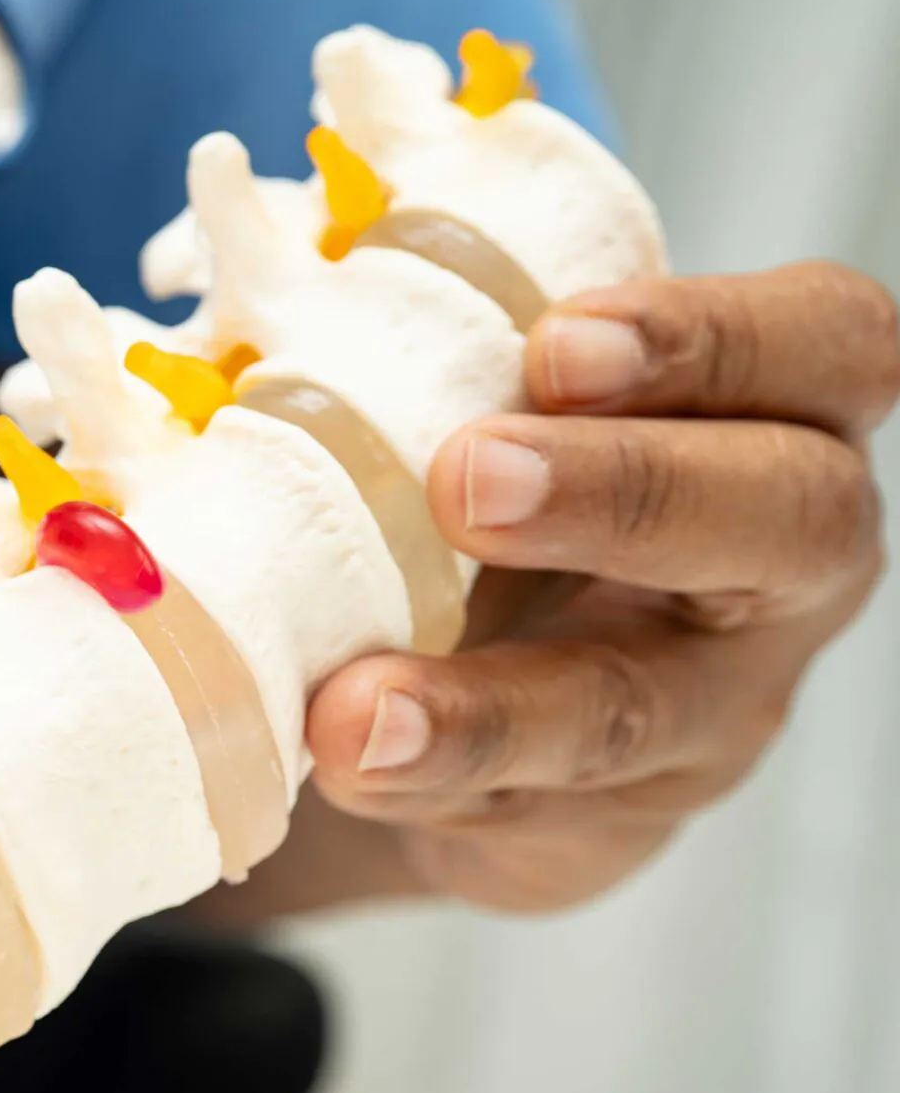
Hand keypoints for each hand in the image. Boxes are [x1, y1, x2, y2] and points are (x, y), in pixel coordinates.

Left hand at [289, 261, 896, 914]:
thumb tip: (269, 270)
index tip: (557, 338)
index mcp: (775, 412)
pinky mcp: (608, 822)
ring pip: (635, 707)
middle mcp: (779, 562)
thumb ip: (445, 343)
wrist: (458, 689)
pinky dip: (422, 786)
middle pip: (786, 517)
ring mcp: (708, 707)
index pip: (822, 343)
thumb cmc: (484, 481)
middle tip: (468, 479)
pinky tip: (335, 761)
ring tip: (356, 708)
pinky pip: (531, 814)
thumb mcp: (490, 399)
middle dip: (627, 493)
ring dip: (489, 707)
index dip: (711, 335)